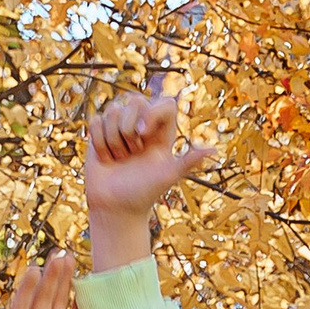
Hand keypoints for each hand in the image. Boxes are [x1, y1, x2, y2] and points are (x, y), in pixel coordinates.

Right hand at [83, 83, 215, 269]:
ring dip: (114, 139)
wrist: (115, 208)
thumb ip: (188, 161)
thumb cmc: (144, 194)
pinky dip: (99, 142)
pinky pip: (96, 120)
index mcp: (162, 132)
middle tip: (132, 152)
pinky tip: (106, 158)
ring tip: (120, 159)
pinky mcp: (100, 133)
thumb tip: (213, 151)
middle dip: (128, 129)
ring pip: (113, 110)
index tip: (143, 135)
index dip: (152, 113)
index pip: (164, 103)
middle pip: (135, 100)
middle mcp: (142, 125)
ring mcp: (120, 127)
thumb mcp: (168, 176)